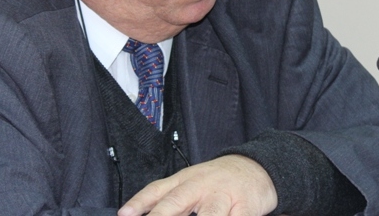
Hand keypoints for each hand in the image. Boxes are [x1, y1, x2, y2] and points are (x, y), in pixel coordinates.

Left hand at [117, 154, 277, 215]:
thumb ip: (166, 200)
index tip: (124, 214)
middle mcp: (200, 185)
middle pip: (177, 201)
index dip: (139, 203)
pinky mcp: (245, 205)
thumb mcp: (189, 183)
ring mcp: (223, 195)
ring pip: (210, 214)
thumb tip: (138, 214)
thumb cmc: (216, 181)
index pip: (156, 190)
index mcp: (184, 179)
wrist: (254, 167)